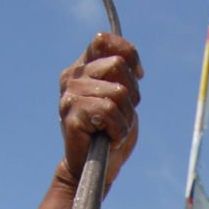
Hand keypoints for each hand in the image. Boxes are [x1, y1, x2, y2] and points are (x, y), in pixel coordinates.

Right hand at [56, 33, 142, 192]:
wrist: (93, 167)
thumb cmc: (109, 133)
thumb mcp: (121, 98)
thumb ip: (123, 76)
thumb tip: (133, 66)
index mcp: (82, 68)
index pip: (103, 41)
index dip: (128, 53)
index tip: (139, 75)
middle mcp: (72, 77)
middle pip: (118, 65)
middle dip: (131, 94)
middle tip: (121, 115)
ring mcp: (69, 95)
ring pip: (118, 93)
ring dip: (125, 117)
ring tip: (113, 130)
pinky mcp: (72, 114)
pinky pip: (109, 111)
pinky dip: (118, 129)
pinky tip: (108, 138)